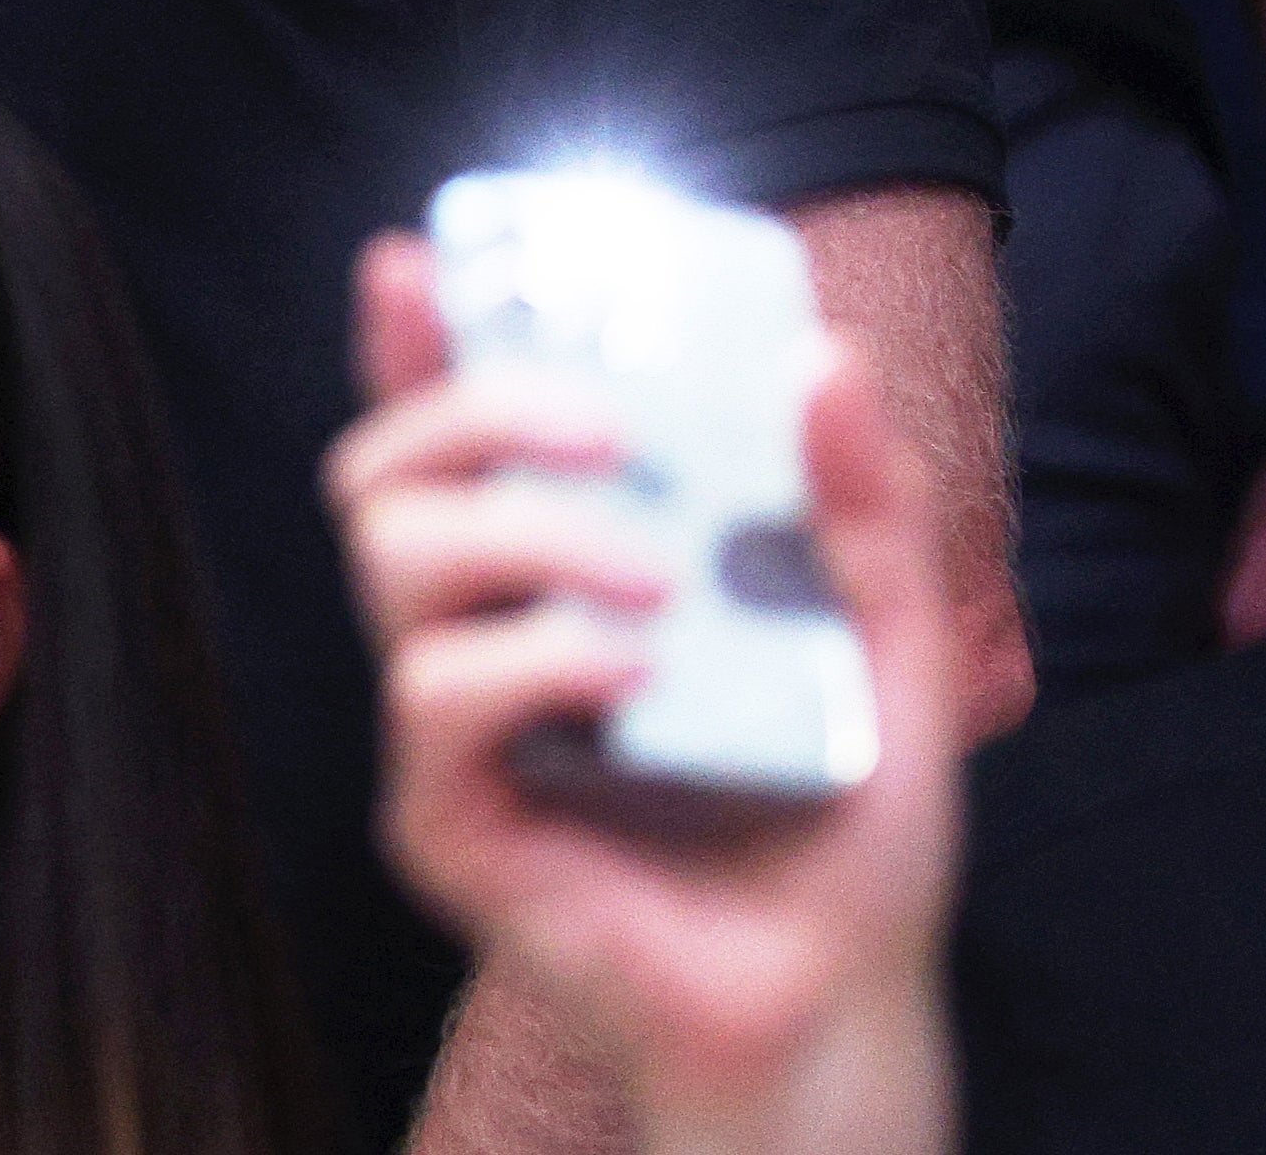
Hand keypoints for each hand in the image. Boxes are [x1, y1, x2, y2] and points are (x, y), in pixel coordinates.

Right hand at [332, 237, 961, 1154]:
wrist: (837, 1003)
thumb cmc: (843, 833)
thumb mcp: (881, 643)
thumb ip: (860, 508)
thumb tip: (825, 357)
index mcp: (553, 575)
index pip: (448, 434)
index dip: (408, 342)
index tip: (412, 262)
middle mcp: (478, 631)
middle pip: (384, 465)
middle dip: (479, 407)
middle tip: (612, 433)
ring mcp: (448, 725)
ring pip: (393, 556)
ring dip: (527, 532)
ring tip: (655, 579)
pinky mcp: (443, 816)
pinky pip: (437, 692)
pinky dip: (536, 658)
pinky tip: (631, 680)